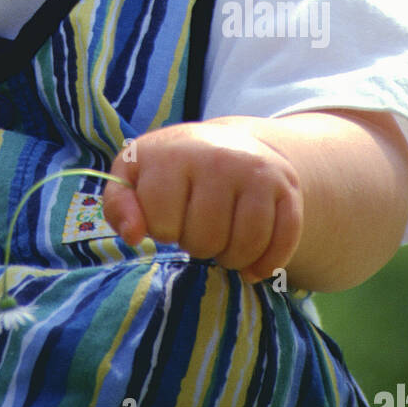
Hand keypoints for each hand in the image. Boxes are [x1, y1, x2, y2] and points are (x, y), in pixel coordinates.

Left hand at [102, 118, 303, 282]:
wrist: (227, 142)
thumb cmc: (171, 168)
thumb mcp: (134, 176)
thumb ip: (119, 204)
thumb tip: (133, 236)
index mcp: (174, 153)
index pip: (162, 223)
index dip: (162, 230)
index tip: (168, 214)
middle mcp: (218, 157)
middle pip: (205, 239)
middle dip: (196, 244)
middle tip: (197, 227)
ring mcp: (256, 171)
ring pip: (244, 246)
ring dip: (230, 257)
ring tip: (220, 241)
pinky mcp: (288, 187)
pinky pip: (282, 243)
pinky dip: (267, 264)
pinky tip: (252, 264)